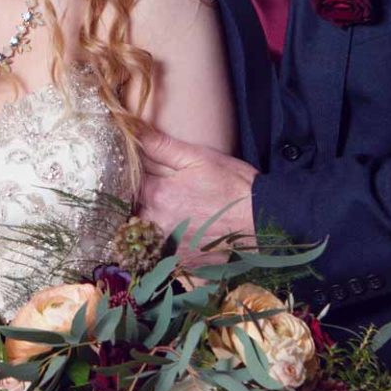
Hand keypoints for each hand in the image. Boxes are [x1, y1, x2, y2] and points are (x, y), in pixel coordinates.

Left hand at [136, 128, 258, 256]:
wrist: (263, 220)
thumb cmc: (233, 185)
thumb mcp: (198, 158)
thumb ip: (160, 145)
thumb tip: (130, 128)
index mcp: (157, 194)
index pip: (126, 184)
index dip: (131, 176)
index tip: (141, 173)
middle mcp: (157, 223)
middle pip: (133, 210)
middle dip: (139, 202)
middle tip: (161, 195)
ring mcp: (167, 247)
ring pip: (143, 234)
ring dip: (149, 225)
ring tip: (172, 215)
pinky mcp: (180, 263)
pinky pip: (159, 256)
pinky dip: (163, 246)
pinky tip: (181, 235)